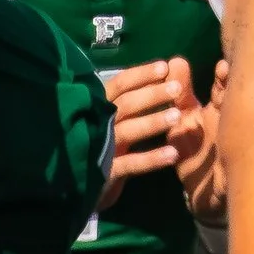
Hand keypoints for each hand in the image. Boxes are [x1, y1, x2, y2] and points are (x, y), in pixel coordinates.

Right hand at [100, 57, 225, 217]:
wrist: (76, 187)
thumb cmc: (101, 145)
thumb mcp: (111, 119)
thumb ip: (131, 98)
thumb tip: (165, 69)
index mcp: (97, 106)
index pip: (119, 84)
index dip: (141, 75)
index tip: (164, 67)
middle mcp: (96, 123)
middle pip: (125, 104)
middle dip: (151, 95)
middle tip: (177, 87)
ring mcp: (99, 148)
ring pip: (127, 131)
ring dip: (152, 122)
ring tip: (177, 117)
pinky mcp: (104, 173)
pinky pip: (131, 164)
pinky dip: (152, 159)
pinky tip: (173, 154)